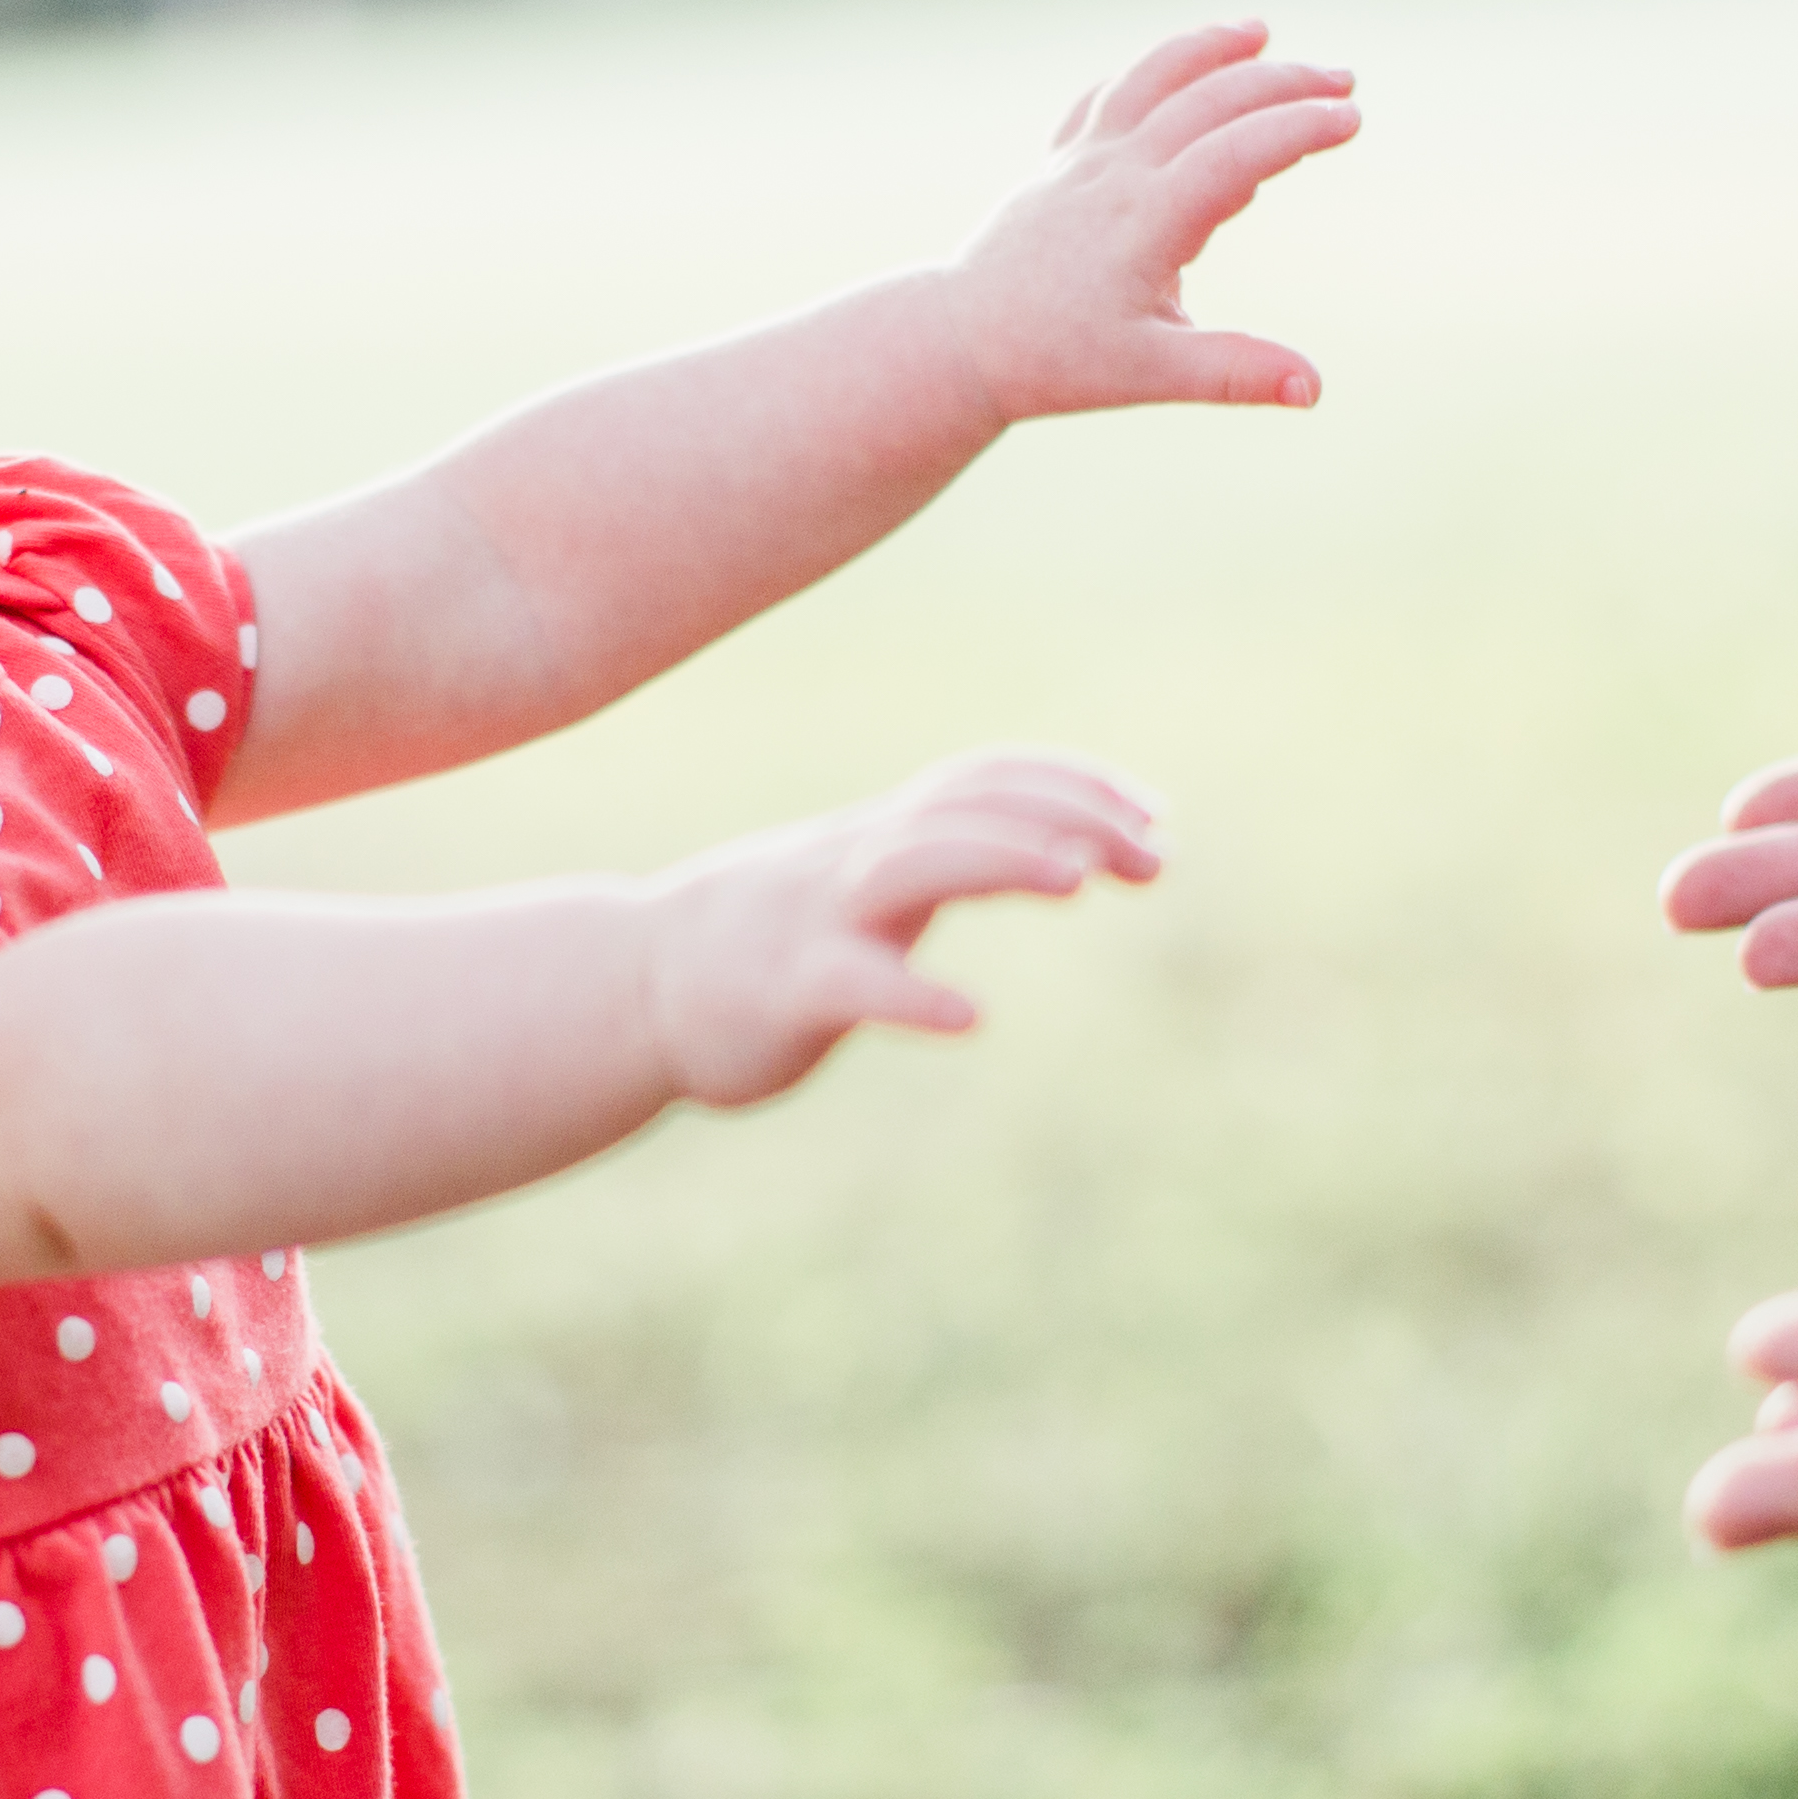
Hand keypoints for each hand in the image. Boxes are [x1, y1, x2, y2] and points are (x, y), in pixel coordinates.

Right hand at [641, 750, 1164, 1106]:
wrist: (641, 982)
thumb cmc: (777, 935)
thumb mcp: (871, 876)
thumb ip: (955, 854)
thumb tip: (1067, 844)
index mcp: (884, 835)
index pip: (986, 780)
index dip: (1074, 783)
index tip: (1156, 813)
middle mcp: (858, 858)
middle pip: (966, 809)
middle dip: (1066, 819)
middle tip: (1155, 857)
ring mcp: (820, 919)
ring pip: (914, 867)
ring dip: (1001, 860)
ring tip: (1076, 879)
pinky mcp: (788, 992)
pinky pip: (853, 986)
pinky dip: (912, 997)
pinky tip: (969, 1018)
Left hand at [943, 22, 1360, 424]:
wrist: (958, 341)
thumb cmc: (1056, 361)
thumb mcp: (1152, 375)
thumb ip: (1236, 373)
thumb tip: (1314, 389)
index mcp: (1144, 220)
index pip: (1235, 153)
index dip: (1296, 130)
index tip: (1351, 119)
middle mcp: (1114, 175)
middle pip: (1207, 100)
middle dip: (1282, 83)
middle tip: (1345, 82)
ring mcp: (1081, 160)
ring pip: (1151, 78)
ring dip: (1209, 49)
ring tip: (1261, 31)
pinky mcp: (1059, 163)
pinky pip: (1108, 97)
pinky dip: (1152, 73)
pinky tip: (1179, 69)